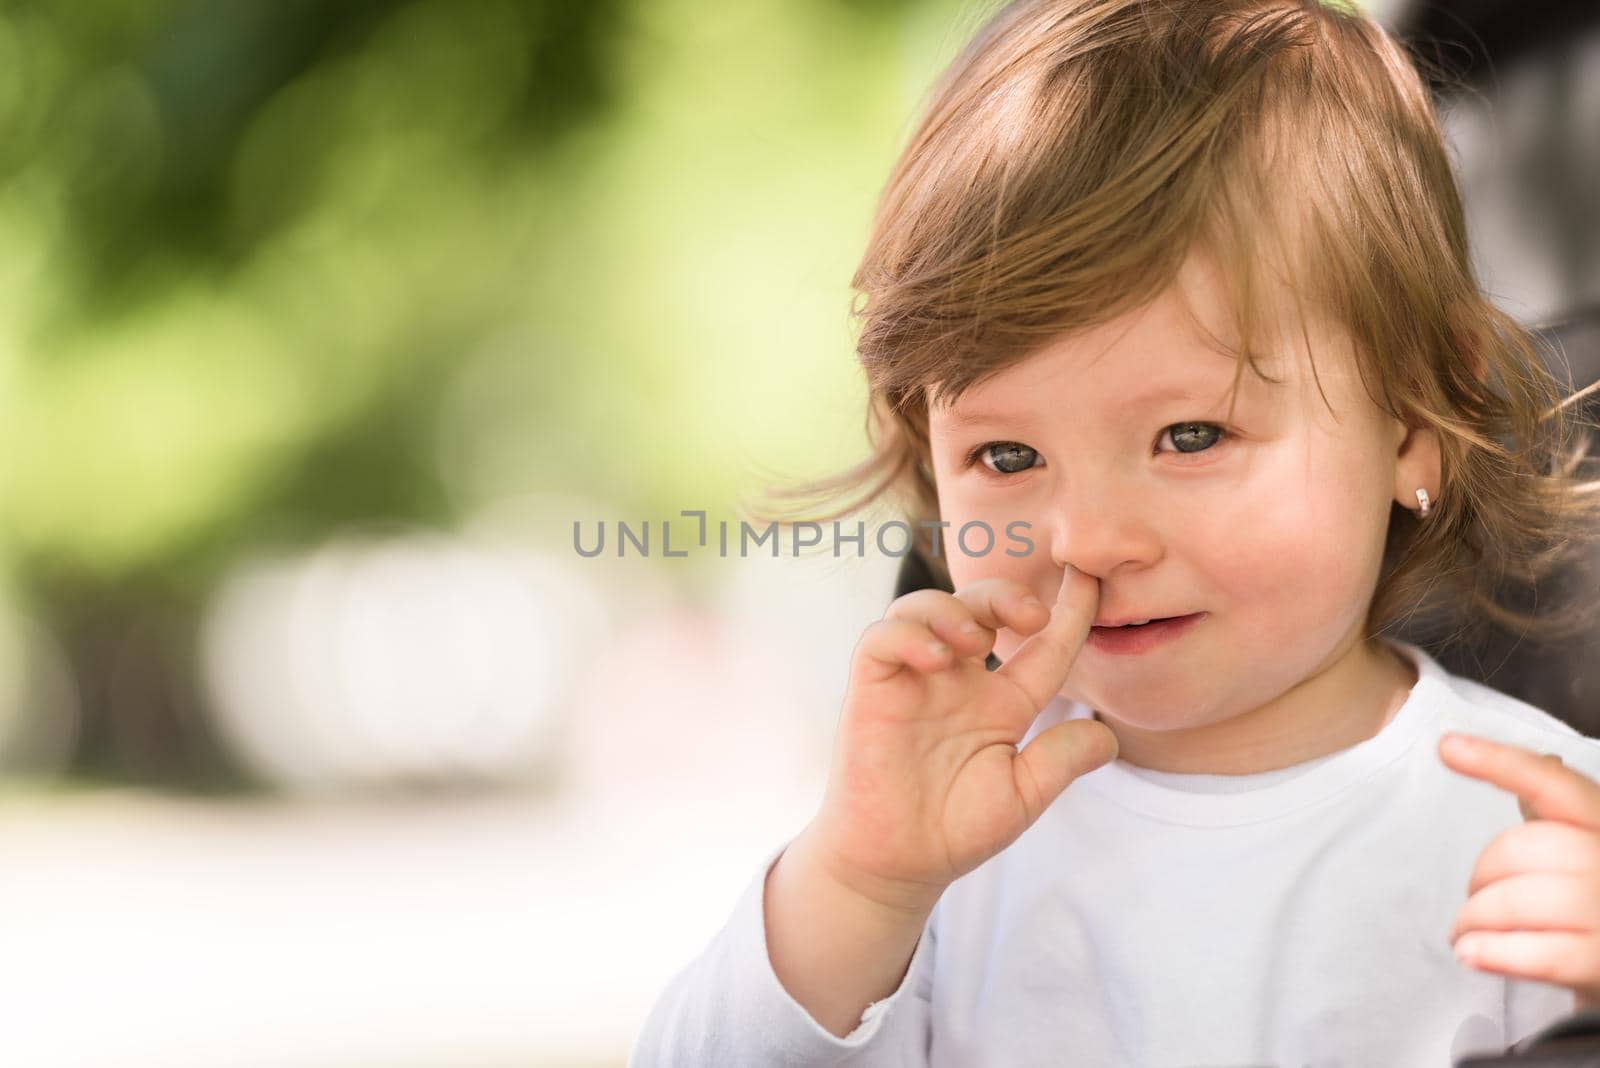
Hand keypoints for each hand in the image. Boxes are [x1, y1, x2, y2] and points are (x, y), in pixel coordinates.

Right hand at [804, 567, 1118, 915]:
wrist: (896, 863)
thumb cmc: (955, 830)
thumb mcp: (1022, 795)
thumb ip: (1061, 759)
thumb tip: (1108, 735)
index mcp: (1003, 701)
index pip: (1043, 645)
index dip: (1071, 610)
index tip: (1092, 578)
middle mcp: (960, 680)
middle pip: (981, 606)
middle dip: (1005, 594)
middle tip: (1029, 613)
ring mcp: (914, 679)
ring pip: (926, 607)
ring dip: (956, 608)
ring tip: (976, 640)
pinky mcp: (872, 688)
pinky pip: (882, 638)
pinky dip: (908, 634)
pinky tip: (935, 658)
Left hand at [1440, 732, 1599, 1009]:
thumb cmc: (1592, 899)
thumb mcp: (1584, 845)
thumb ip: (1557, 811)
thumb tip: (1545, 757)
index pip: (1553, 783)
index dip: (1499, 763)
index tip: (1446, 746)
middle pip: (1518, 847)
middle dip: (1480, 873)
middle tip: (1474, 897)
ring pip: (1515, 901)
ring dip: (1474, 918)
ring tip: (1464, 934)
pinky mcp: (1599, 962)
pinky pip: (1535, 953)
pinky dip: (1491, 952)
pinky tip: (1471, 953)